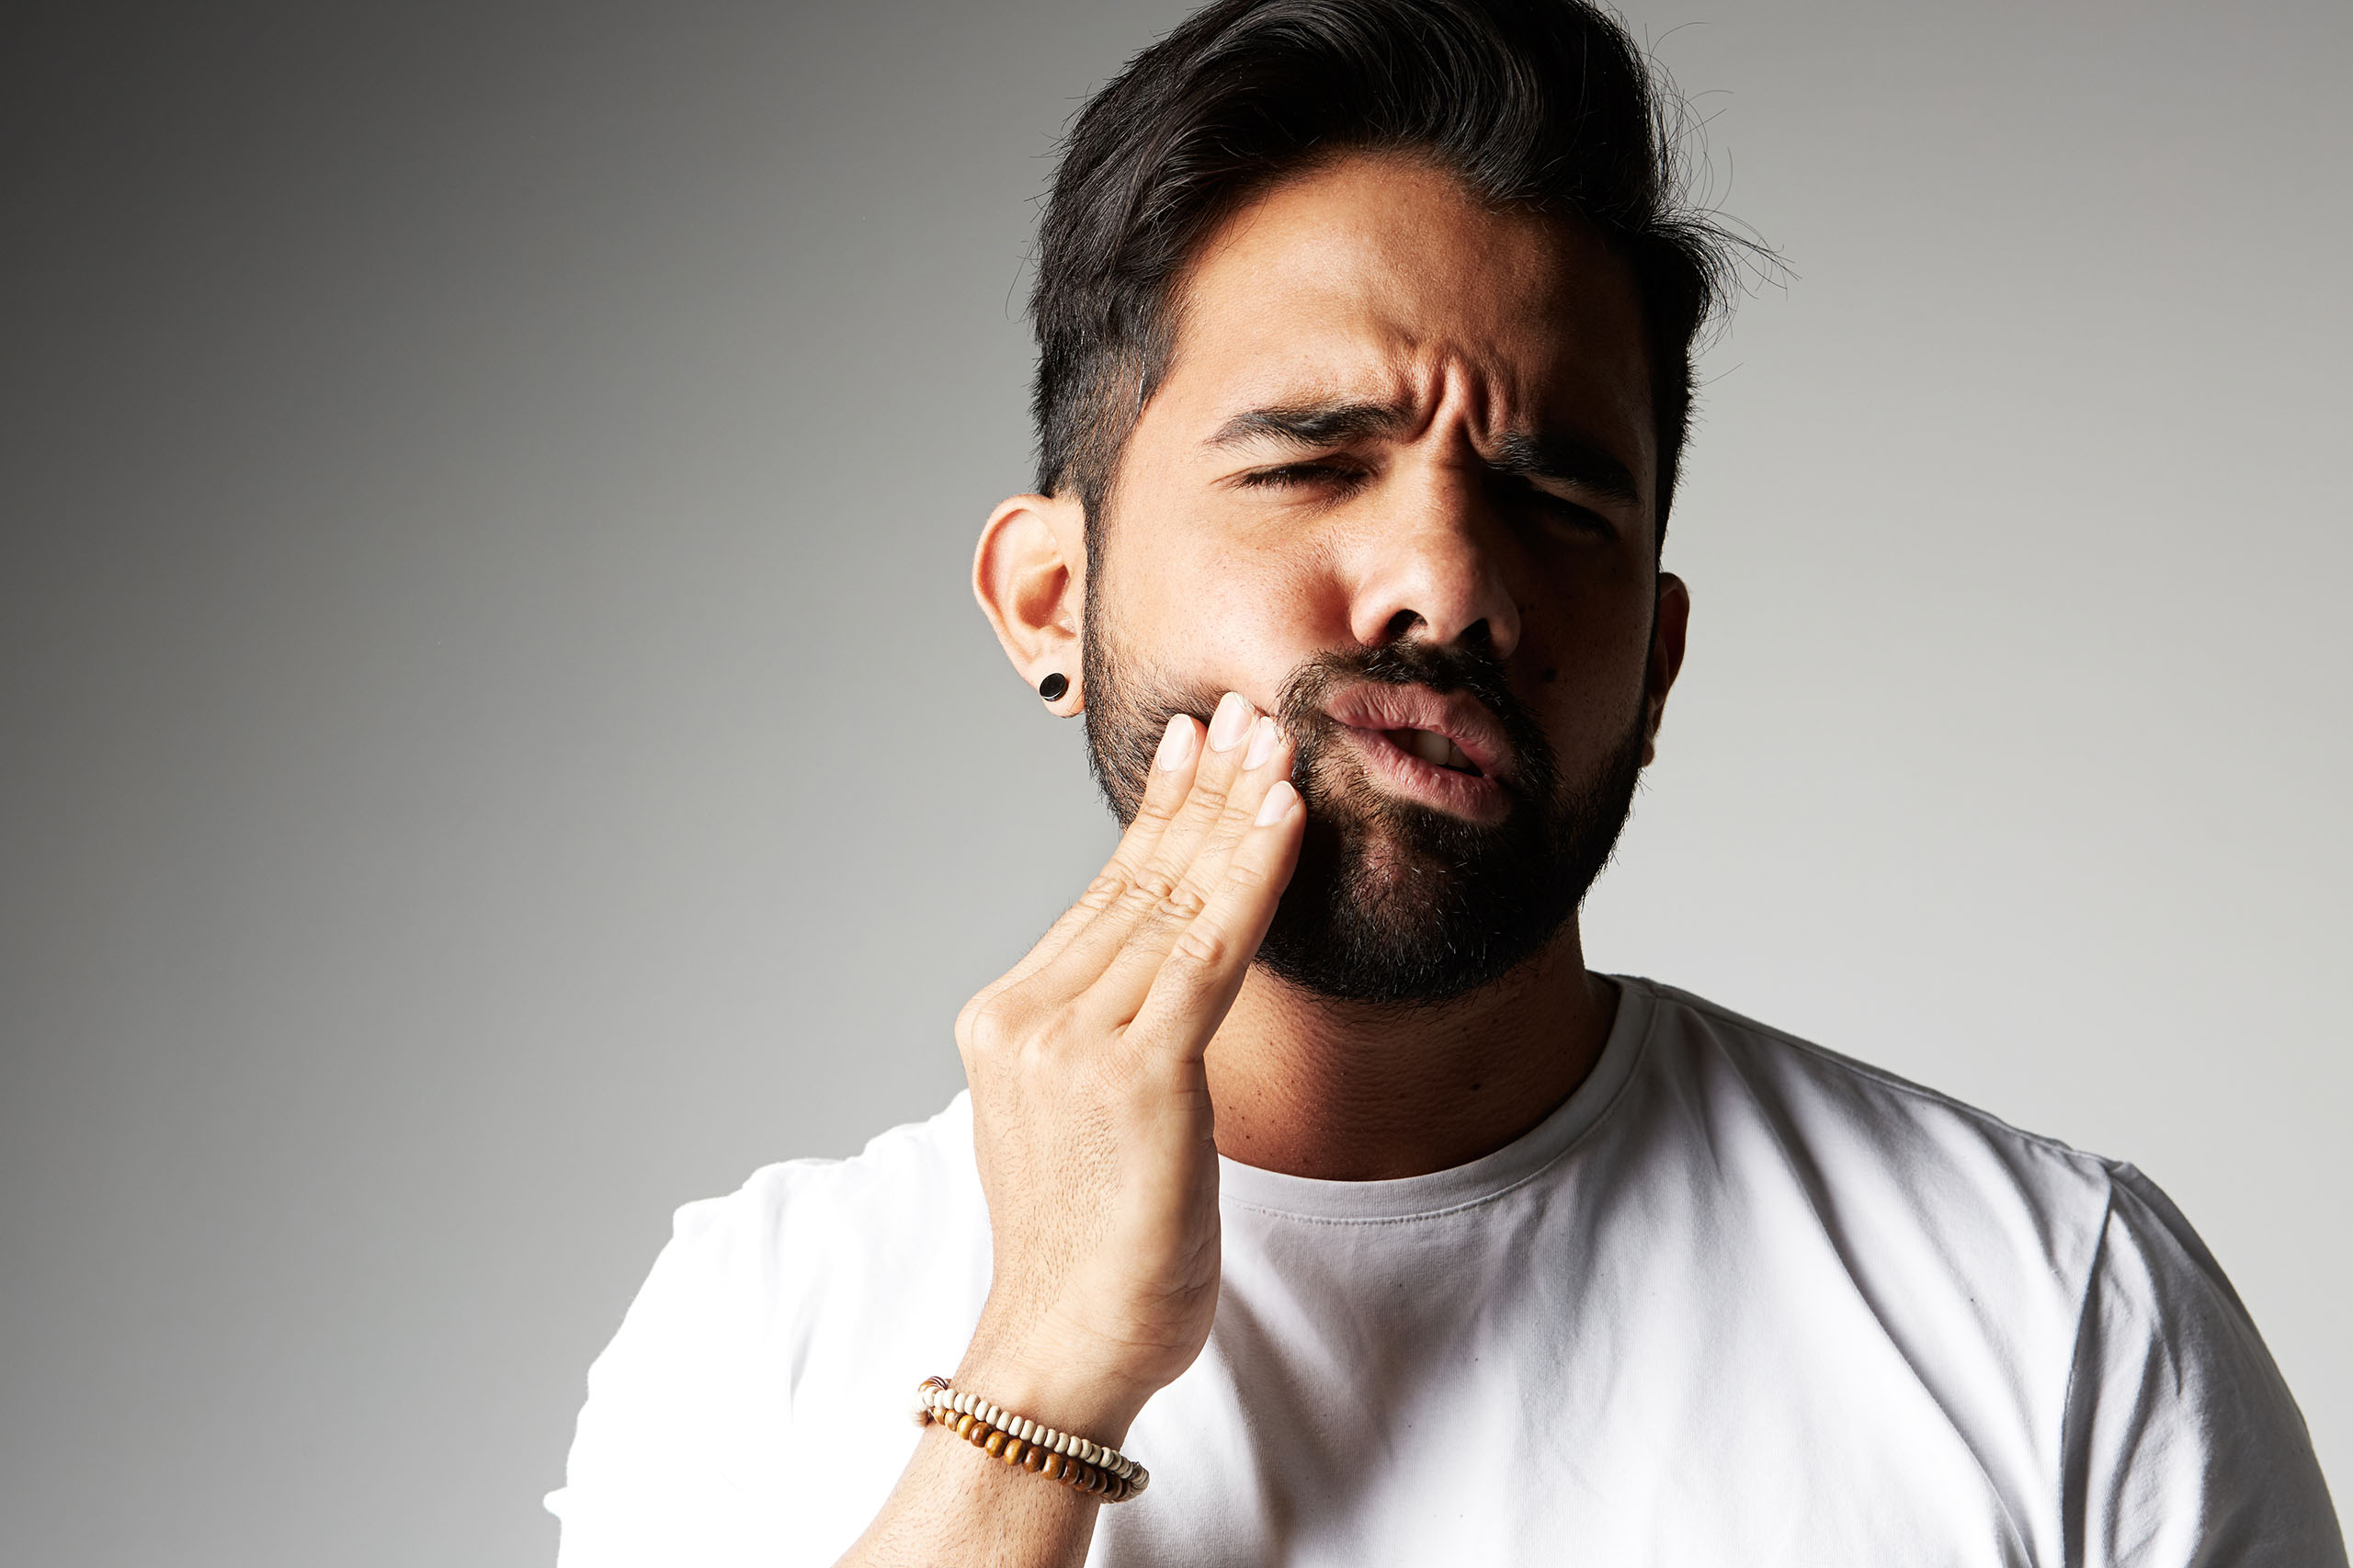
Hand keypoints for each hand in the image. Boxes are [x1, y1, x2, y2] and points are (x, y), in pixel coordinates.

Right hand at [951, 691, 1303, 1444]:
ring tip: (1277, 739)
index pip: (1104, 895)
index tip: (1196, 745)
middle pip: (1138, 879)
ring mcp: (1074, 1041)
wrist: (1064, 1345)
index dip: (1159, 813)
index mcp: (1007, 1017)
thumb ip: (1107, 1033)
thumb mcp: (1082, 1116)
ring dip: (1236, 809)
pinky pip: (1209, 952)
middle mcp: (1028, 1014)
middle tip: (1248, 707)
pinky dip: (1253, 875)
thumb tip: (1167, 966)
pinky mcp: (1135, 1073)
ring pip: (1177, 902)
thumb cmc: (1088, 1245)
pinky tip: (1283, 814)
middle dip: (1202, 786)